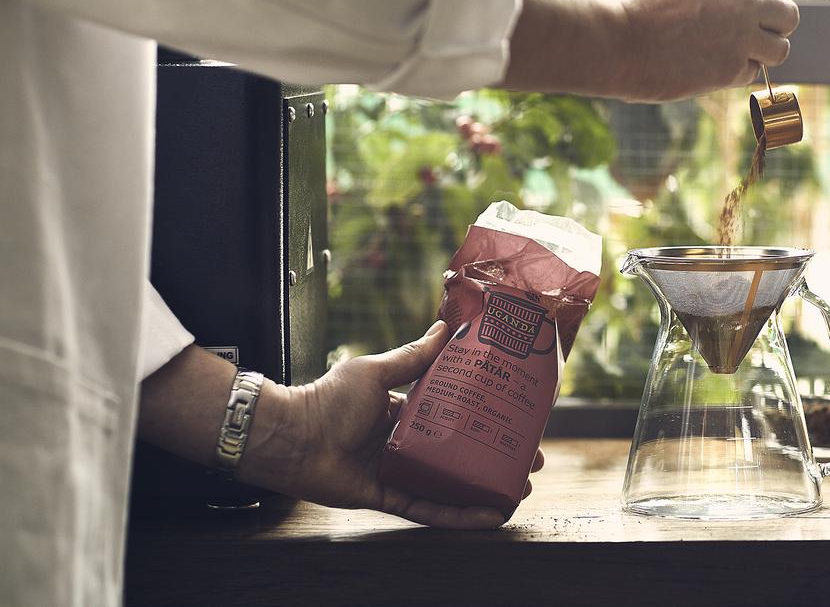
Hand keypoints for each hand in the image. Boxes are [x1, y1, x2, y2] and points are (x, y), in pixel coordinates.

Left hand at [241, 321, 545, 527]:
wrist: (287, 435)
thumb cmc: (325, 399)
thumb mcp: (376, 371)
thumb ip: (412, 356)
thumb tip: (444, 326)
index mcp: (404, 413)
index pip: (455, 416)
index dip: (485, 419)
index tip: (515, 418)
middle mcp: (406, 445)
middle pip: (460, 454)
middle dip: (495, 458)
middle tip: (527, 459)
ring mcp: (400, 474)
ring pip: (451, 486)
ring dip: (485, 490)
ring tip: (518, 489)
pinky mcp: (390, 500)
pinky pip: (430, 511)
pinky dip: (459, 516)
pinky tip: (488, 517)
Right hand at [612, 0, 799, 101]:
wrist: (618, 39)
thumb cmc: (638, 10)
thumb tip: (736, 3)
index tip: (750, 3)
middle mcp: (744, 2)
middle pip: (789, 15)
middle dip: (773, 25)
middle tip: (749, 34)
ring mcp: (742, 38)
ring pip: (781, 49)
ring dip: (762, 53)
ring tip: (735, 54)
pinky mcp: (732, 70)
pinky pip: (751, 74)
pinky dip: (736, 74)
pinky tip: (710, 69)